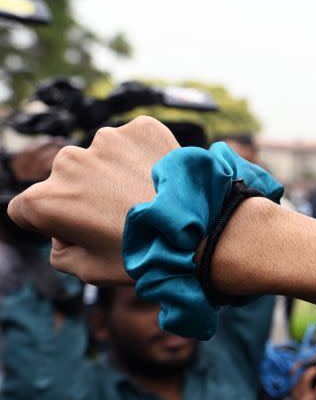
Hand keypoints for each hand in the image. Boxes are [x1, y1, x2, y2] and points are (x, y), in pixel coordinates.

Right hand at [8, 116, 178, 283]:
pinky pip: (134, 141)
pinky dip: (144, 156)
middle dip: (85, 196)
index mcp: (46, 199)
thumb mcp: (89, 272)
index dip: (52, 225)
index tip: (83, 233)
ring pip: (100, 158)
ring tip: (147, 199)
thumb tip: (63, 232)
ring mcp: (106, 139)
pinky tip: (161, 180)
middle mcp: (68, 162)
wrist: (205, 230)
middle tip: (122, 217)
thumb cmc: (148, 257)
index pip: (26, 210)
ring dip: (115, 173)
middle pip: (65, 179)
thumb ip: (60, 252)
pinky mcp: (141, 127)